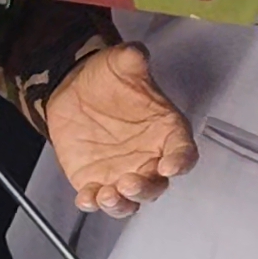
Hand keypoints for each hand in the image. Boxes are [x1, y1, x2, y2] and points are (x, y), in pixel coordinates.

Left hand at [43, 43, 193, 217]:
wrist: (74, 88)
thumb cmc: (108, 78)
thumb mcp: (121, 62)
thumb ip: (132, 59)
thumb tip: (136, 53)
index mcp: (165, 131)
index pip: (183, 152)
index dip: (181, 161)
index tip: (170, 164)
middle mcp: (149, 157)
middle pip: (157, 185)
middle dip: (145, 189)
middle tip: (129, 182)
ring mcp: (123, 173)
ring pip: (130, 200)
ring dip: (122, 204)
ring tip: (108, 196)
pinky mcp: (96, 180)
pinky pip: (97, 199)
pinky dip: (93, 203)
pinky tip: (86, 197)